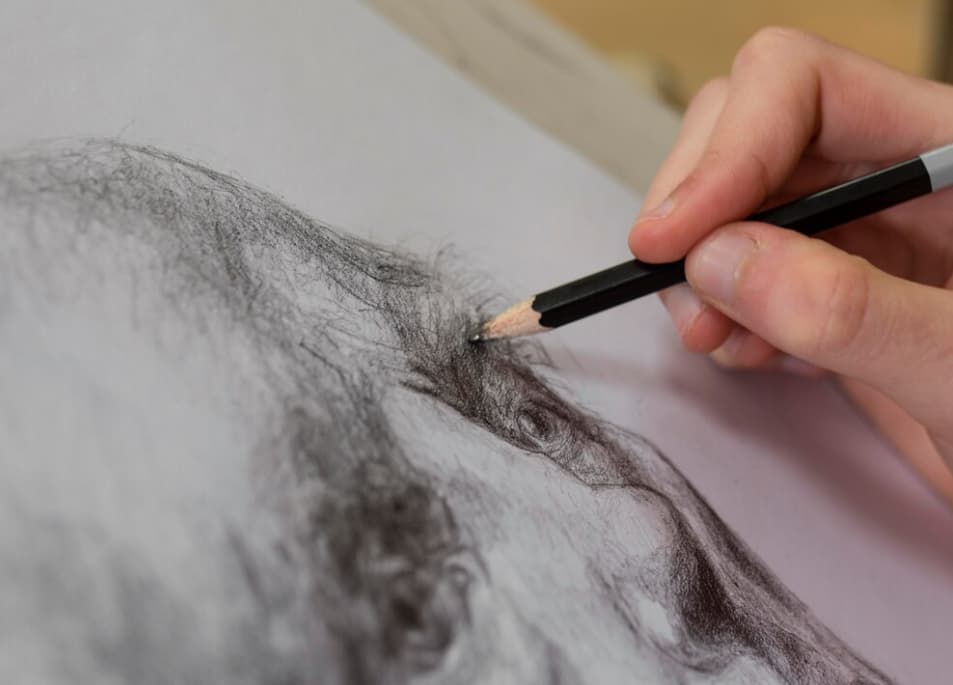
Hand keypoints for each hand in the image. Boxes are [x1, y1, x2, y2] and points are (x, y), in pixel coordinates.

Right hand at [629, 28, 952, 500]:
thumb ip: (855, 310)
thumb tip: (722, 260)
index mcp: (952, 152)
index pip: (806, 88)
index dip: (728, 151)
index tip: (675, 239)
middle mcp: (898, 175)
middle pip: (750, 132)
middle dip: (699, 214)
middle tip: (690, 300)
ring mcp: (864, 231)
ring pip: (735, 201)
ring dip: (701, 270)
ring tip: (719, 339)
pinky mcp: (834, 287)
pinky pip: (744, 265)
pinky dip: (724, 309)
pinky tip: (758, 354)